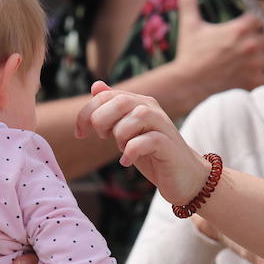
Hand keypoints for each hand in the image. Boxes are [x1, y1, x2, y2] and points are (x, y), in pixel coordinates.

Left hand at [75, 81, 209, 205]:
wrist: (184, 177)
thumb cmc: (153, 154)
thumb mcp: (127, 131)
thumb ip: (112, 109)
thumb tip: (96, 85)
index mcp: (138, 103)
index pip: (105, 96)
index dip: (86, 113)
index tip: (80, 133)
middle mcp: (151, 109)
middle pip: (119, 102)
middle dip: (102, 121)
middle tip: (104, 138)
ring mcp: (162, 125)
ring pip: (135, 117)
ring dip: (120, 135)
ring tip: (122, 148)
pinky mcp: (168, 145)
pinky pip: (146, 140)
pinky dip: (131, 151)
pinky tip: (127, 162)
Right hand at [172, 0, 263, 99]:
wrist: (188, 83)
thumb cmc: (189, 53)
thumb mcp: (189, 24)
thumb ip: (189, 0)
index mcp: (239, 28)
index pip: (261, 18)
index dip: (255, 23)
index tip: (248, 28)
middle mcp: (251, 45)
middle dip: (262, 39)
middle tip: (252, 43)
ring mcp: (254, 65)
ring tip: (260, 56)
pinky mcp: (254, 81)